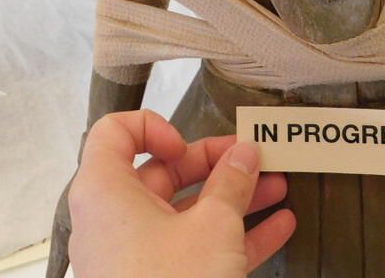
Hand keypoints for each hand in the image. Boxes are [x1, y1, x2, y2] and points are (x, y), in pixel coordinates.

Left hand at [67, 110, 295, 277]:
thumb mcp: (212, 226)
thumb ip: (231, 182)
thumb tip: (244, 155)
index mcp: (105, 193)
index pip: (116, 135)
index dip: (154, 126)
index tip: (189, 141)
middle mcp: (113, 222)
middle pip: (162, 174)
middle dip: (216, 165)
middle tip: (255, 159)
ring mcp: (134, 257)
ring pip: (186, 215)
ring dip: (235, 199)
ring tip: (278, 188)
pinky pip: (195, 250)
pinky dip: (233, 237)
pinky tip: (277, 228)